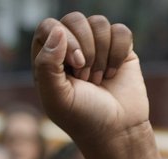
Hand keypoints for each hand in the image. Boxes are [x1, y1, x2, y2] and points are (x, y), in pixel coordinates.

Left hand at [32, 14, 142, 149]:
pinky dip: (118, 53)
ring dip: (101, 54)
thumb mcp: (56, 97)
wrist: (117, 130)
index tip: (74, 65)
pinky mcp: (119, 48)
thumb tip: (57, 31)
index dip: (63, 40)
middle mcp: (70, 48)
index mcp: (47, 59)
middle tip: (86, 77)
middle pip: (74, 19)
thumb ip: (47, 65)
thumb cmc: (82, 118)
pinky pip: (120, 30)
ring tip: (98, 80)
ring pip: (98, 22)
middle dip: (84, 48)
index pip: (48, 27)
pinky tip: (113, 73)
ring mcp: (95, 46)